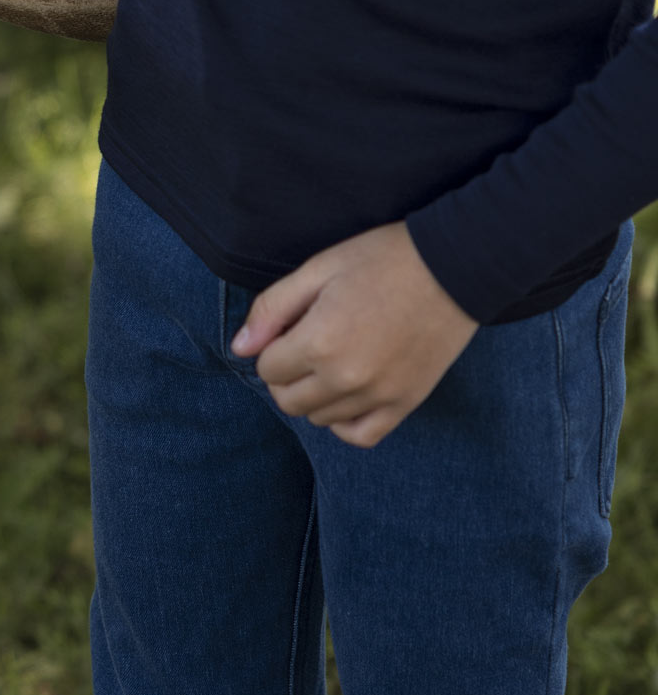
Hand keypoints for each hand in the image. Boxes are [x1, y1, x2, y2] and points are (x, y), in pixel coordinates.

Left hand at [231, 223, 478, 448]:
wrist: (456, 267)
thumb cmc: (384, 260)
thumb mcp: (318, 269)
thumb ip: (272, 309)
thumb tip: (239, 348)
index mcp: (319, 342)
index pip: (267, 369)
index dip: (273, 347)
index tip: (292, 328)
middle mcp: (345, 378)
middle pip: (288, 400)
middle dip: (286, 375)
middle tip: (306, 345)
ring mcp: (378, 395)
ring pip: (320, 419)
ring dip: (314, 395)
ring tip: (332, 361)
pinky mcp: (406, 403)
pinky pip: (361, 435)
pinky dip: (345, 422)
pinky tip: (347, 395)